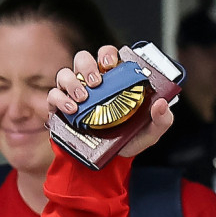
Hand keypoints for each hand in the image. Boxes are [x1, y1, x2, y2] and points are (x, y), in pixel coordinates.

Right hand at [48, 45, 174, 158]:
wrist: (108, 163)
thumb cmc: (128, 140)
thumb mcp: (150, 133)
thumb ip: (161, 120)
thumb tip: (161, 104)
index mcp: (113, 81)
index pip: (108, 55)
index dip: (108, 53)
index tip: (111, 63)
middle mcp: (92, 83)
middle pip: (83, 58)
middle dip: (88, 65)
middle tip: (97, 82)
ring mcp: (74, 93)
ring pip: (65, 73)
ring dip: (73, 82)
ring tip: (84, 98)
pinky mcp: (60, 107)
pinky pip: (54, 95)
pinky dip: (60, 99)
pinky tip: (71, 109)